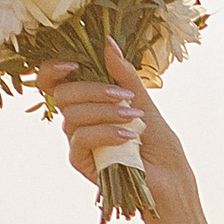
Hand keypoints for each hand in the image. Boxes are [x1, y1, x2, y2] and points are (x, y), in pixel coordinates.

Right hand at [36, 38, 186, 199]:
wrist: (171, 180)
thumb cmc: (159, 144)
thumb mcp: (144, 102)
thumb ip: (124, 75)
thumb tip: (107, 42)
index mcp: (88, 101)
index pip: (54, 81)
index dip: (53, 69)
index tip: (73, 62)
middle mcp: (78, 119)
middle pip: (62, 94)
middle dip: (93, 90)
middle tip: (124, 96)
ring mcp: (78, 141)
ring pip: (71, 115)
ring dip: (105, 112)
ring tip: (134, 118)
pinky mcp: (81, 161)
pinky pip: (81, 139)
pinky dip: (105, 132)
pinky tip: (128, 137)